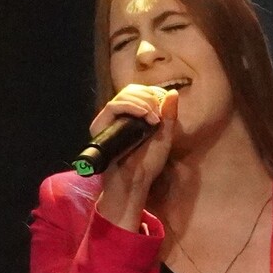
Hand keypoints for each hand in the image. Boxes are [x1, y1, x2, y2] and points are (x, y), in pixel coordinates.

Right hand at [90, 84, 176, 230]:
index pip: (139, 92)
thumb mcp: (164, 136)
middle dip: (148, 95)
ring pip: (123, 95)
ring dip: (142, 101)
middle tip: (159, 113)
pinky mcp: (99, 126)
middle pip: (131, 90)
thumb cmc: (148, 163)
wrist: (135, 181)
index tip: (164, 103)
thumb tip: (173, 92)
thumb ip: (169, 115)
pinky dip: (131, 106)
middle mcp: (119, 116)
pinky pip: (114, 106)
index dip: (153, 92)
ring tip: (154, 118)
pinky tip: (144, 115)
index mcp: (133, 116)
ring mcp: (108, 120)